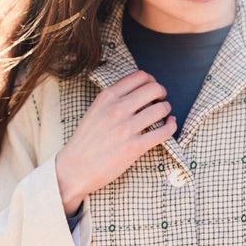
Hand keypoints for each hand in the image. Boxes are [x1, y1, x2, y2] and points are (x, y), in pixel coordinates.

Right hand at [55, 70, 176, 214]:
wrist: (74, 168)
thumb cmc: (86, 140)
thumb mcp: (95, 110)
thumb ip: (114, 98)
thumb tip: (140, 89)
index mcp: (107, 97)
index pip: (140, 76)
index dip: (152, 81)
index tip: (153, 89)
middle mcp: (117, 109)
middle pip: (154, 88)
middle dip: (162, 93)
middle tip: (161, 100)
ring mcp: (126, 129)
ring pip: (161, 109)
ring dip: (167, 109)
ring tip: (164, 115)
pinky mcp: (134, 148)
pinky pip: (164, 132)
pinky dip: (171, 126)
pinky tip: (169, 125)